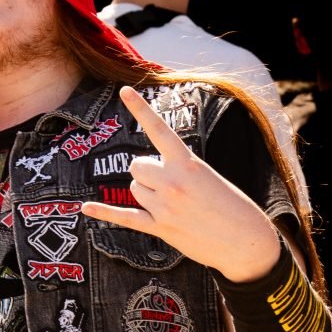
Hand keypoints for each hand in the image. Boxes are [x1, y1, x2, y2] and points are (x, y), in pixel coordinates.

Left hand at [81, 86, 280, 282]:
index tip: (124, 90)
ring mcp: (165, 207)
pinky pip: (124, 217)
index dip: (141, 108)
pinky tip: (86, 206)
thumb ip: (178, 169)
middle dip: (147, 173)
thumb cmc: (231, 205)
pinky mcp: (160, 228)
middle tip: (169, 185)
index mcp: (188, 164)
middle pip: (136, 166)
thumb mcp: (208, 176)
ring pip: (134, 189)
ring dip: (146, 194)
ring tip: (173, 204)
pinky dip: (104, 211)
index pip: (159, 130)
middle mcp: (173, 183)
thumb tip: (146, 173)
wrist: (245, 241)